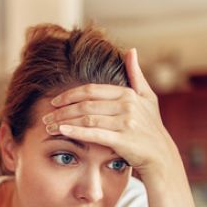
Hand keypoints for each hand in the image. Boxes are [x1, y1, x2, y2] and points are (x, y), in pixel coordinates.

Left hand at [43, 48, 180, 182]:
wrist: (161, 156)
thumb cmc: (152, 126)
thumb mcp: (148, 97)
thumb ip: (136, 75)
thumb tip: (130, 50)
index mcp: (128, 94)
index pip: (91, 90)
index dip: (70, 95)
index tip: (54, 101)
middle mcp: (127, 105)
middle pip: (85, 104)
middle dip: (62, 110)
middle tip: (45, 116)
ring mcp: (126, 122)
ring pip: (87, 118)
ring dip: (64, 121)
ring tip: (48, 126)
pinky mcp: (123, 140)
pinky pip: (94, 133)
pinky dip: (76, 131)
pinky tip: (62, 130)